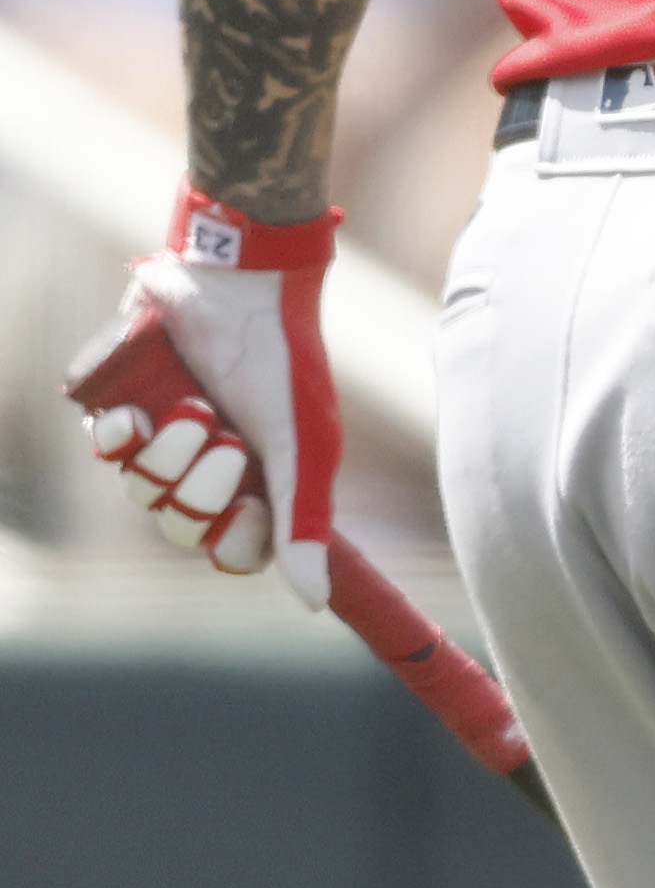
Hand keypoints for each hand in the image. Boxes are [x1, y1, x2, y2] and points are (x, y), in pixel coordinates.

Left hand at [66, 198, 344, 606]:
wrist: (237, 283)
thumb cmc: (282, 361)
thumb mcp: (305, 445)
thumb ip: (305, 522)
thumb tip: (316, 604)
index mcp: (258, 476)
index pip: (235, 548)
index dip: (236, 542)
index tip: (251, 511)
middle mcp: (208, 463)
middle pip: (182, 527)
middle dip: (199, 490)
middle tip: (225, 443)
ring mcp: (163, 437)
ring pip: (141, 492)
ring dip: (164, 455)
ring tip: (190, 405)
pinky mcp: (123, 407)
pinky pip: (105, 451)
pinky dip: (118, 436)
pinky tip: (138, 410)